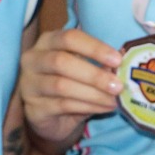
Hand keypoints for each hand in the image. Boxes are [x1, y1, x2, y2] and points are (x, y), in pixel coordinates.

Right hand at [19, 28, 122, 147]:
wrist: (53, 116)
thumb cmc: (72, 83)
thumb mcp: (87, 68)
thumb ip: (102, 62)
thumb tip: (125, 56)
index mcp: (48, 41)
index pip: (69, 38)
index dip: (94, 47)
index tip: (118, 59)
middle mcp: (33, 60)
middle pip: (61, 62)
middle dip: (94, 74)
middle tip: (118, 85)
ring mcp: (29, 84)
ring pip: (61, 86)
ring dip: (93, 94)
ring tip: (114, 100)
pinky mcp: (33, 108)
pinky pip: (62, 105)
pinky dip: (88, 106)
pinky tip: (105, 108)